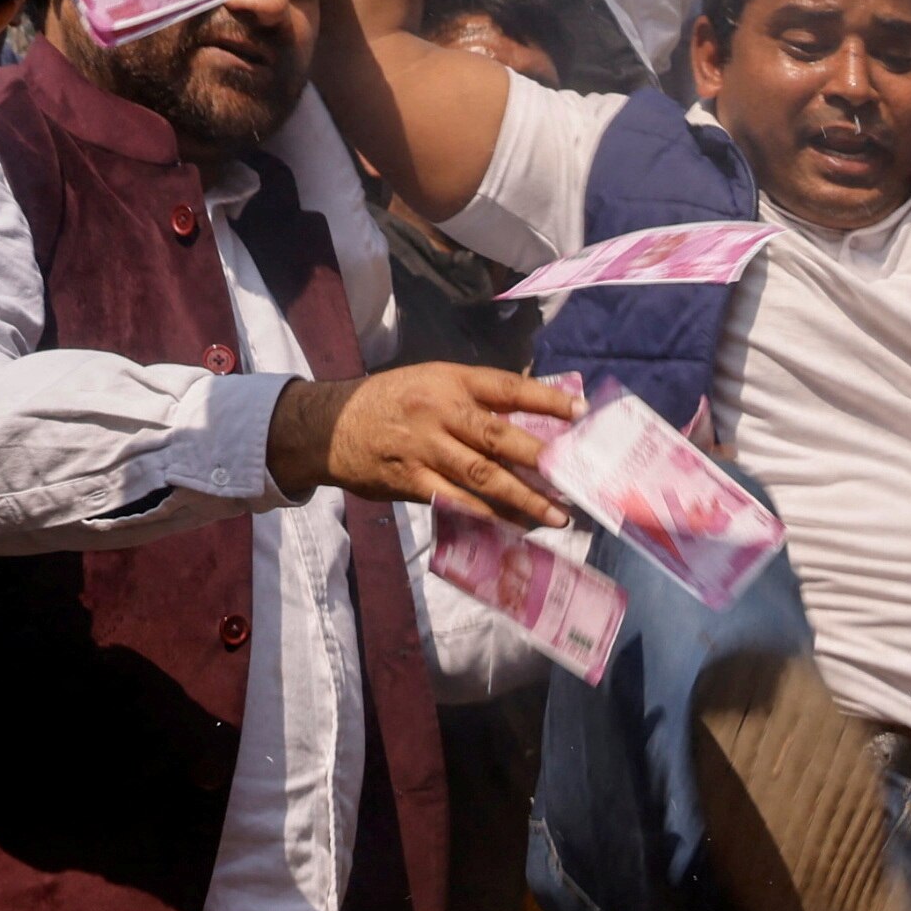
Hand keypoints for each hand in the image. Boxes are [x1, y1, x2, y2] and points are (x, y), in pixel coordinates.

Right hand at [269, 365, 583, 528]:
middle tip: (578, 480)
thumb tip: (532, 417)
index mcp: (450, 381)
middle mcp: (440, 412)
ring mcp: (425, 449)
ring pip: (483, 476)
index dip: (547, 399)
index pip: (508, 388)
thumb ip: (476, 398)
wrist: (327, 426)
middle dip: (543, 461)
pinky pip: (456, 504)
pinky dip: (488, 519)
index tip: (583, 412)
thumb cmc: (391, 401)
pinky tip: (515, 529)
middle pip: (501, 437)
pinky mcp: (412, 482)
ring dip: (524, 499)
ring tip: (557, 516)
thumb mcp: (431, 381)